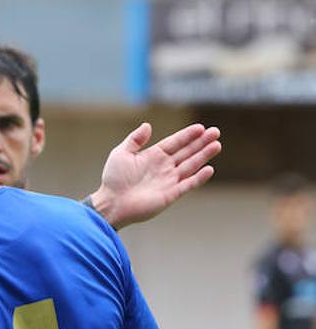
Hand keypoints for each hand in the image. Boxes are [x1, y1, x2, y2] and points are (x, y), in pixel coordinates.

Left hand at [89, 123, 220, 229]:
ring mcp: (168, 181)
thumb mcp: (121, 154)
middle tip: (216, 132)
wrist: (111, 203)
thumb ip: (135, 140)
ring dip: (203, 156)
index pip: (175, 143)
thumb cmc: (113, 180)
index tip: (200, 127)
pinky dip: (198, 178)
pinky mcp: (170, 195)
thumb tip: (148, 125)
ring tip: (216, 145)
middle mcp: (163, 167)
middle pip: (187, 152)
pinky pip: (187, 185)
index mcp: (153, 156)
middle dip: (201, 142)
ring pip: (190, 166)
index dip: (187, 135)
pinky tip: (209, 169)